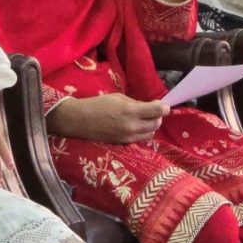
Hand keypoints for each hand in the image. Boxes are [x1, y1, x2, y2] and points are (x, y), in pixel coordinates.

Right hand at [47, 93, 166, 143]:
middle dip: (158, 117)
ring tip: (143, 120)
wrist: (79, 121)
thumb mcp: (118, 98)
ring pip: (150, 134)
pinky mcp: (123, 144)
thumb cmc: (97, 105)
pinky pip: (140, 139)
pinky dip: (142, 133)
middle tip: (152, 111)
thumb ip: (135, 103)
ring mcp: (128, 138)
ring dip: (151, 126)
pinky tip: (135, 127)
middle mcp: (132, 127)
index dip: (163, 107)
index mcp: (130, 111)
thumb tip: (149, 107)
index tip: (163, 105)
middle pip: (156, 124)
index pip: (157, 111)